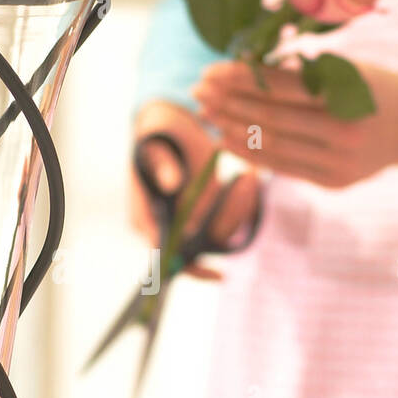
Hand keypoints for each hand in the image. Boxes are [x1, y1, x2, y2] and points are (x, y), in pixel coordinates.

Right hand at [131, 100, 258, 278]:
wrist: (171, 124)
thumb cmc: (156, 134)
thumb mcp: (155, 144)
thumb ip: (162, 164)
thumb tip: (172, 184)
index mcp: (146, 219)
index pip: (167, 256)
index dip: (191, 268)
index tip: (216, 274)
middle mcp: (169, 227)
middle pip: (202, 246)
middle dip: (227, 220)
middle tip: (245, 185)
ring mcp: (191, 220)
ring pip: (221, 231)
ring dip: (240, 207)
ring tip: (250, 175)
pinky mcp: (211, 210)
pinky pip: (232, 216)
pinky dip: (244, 200)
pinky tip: (251, 175)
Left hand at [192, 58, 397, 188]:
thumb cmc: (373, 86)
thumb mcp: (346, 69)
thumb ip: (301, 74)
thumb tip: (240, 71)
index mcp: (348, 93)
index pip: (280, 86)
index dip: (241, 79)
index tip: (210, 72)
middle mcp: (344, 131)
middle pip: (272, 118)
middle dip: (229, 104)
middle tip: (198, 93)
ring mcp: (339, 163)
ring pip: (274, 147)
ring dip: (233, 131)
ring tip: (207, 116)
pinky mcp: (334, 183)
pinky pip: (284, 167)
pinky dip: (253, 155)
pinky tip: (228, 141)